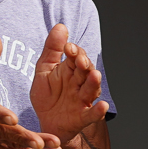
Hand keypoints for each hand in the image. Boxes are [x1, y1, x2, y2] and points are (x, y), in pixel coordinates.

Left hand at [29, 23, 108, 144]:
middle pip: (85, 71)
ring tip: (94, 75)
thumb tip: (61, 26)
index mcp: (69, 70)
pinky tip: (103, 106)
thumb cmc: (47, 94)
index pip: (75, 57)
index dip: (73, 52)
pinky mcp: (82, 117)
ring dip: (94, 82)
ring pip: (91, 89)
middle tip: (80, 59)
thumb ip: (52, 49)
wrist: (46, 122)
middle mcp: (79, 83)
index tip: (68, 47)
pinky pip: (92, 114)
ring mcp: (82, 100)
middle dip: (84, 64)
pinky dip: (98, 111)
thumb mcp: (44, 70)